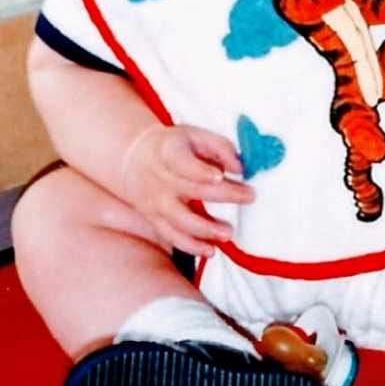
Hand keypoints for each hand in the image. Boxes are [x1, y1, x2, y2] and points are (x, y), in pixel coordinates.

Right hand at [120, 123, 253, 254]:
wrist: (134, 161)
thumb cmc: (173, 147)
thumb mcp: (193, 135)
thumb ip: (219, 147)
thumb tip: (240, 167)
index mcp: (169, 152)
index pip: (182, 162)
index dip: (200, 170)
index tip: (219, 176)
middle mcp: (161, 179)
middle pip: (192, 190)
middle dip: (224, 195)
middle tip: (250, 195)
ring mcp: (158, 203)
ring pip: (180, 221)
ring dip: (206, 229)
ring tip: (229, 232)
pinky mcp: (157, 220)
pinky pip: (173, 237)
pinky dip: (192, 247)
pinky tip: (211, 250)